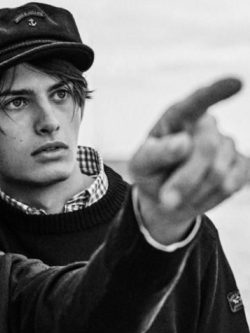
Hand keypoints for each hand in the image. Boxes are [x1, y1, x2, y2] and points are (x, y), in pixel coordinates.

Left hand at [129, 78, 249, 244]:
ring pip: (219, 171)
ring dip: (194, 193)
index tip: (236, 83)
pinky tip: (198, 197)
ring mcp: (226, 144)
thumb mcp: (141, 165)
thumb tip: (184, 142)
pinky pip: (234, 181)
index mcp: (179, 116)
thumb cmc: (151, 174)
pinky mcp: (240, 164)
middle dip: (186, 179)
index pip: (198, 101)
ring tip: (178, 198)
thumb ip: (156, 153)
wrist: (165, 200)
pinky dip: (212, 197)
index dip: (217, 92)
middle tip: (167, 199)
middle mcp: (206, 125)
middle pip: (208, 148)